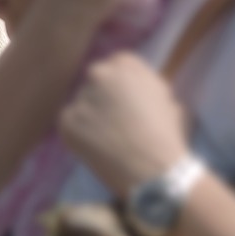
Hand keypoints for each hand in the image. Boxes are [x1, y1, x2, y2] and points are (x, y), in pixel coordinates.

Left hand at [59, 52, 189, 197]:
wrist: (154, 171)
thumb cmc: (167, 137)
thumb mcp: (167, 99)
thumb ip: (145, 85)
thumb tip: (134, 86)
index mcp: (125, 66)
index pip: (117, 64)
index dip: (122, 84)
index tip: (126, 100)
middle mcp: (98, 75)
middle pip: (96, 80)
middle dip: (104, 96)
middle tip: (115, 119)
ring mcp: (80, 97)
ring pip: (83, 102)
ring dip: (91, 115)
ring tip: (109, 138)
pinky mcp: (66, 120)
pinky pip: (71, 122)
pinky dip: (80, 133)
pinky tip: (97, 147)